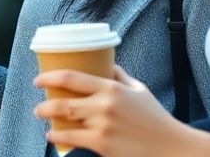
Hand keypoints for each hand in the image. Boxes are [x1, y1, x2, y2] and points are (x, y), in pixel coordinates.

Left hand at [34, 65, 190, 156]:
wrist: (171, 146)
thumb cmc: (155, 118)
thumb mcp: (139, 90)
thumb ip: (120, 76)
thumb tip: (106, 63)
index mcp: (111, 88)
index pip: (71, 77)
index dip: (49, 77)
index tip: (38, 80)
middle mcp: (104, 105)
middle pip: (63, 101)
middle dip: (44, 105)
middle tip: (38, 107)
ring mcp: (102, 126)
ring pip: (64, 120)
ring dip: (48, 119)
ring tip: (42, 118)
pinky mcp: (102, 145)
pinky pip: (71, 139)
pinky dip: (57, 137)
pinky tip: (51, 135)